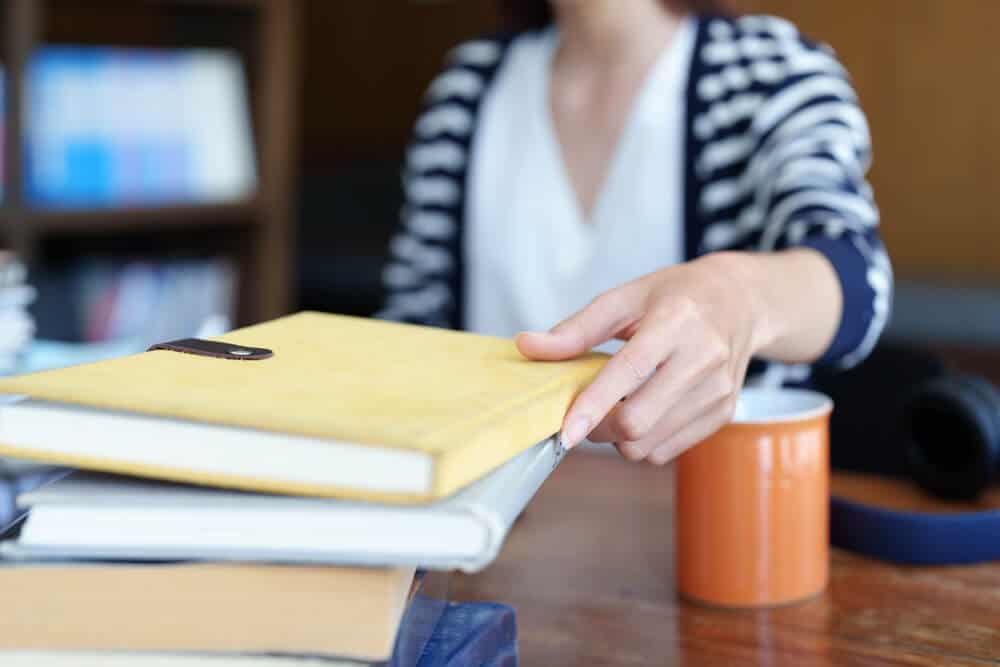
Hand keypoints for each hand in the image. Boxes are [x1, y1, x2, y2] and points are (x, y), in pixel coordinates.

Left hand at [516, 252, 770, 464]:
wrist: (741, 302)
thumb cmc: (675, 296)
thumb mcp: (624, 298)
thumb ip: (575, 329)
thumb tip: (526, 346)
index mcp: (675, 322)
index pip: (629, 372)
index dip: (593, 406)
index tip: (565, 432)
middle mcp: (703, 358)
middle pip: (638, 421)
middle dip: (598, 428)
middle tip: (584, 413)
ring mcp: (718, 391)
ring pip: (650, 445)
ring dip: (618, 439)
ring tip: (616, 407)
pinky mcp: (723, 413)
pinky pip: (667, 451)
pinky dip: (643, 443)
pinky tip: (643, 412)